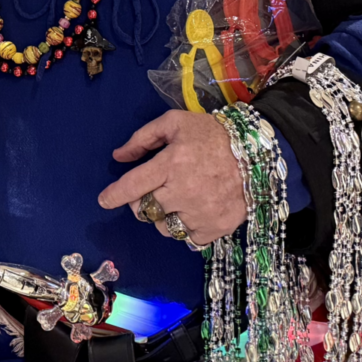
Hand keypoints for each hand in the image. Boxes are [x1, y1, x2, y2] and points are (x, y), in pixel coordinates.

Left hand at [96, 110, 244, 246]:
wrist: (257, 153)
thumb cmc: (212, 135)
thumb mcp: (175, 123)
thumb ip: (143, 138)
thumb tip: (119, 156)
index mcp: (171, 163)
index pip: (132, 186)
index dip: (114, 196)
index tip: (104, 200)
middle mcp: (183, 192)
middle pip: (144, 209)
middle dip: (142, 201)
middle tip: (155, 189)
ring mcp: (200, 213)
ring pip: (164, 226)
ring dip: (164, 215)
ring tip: (179, 198)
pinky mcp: (215, 228)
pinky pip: (187, 238)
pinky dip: (186, 227)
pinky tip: (195, 210)